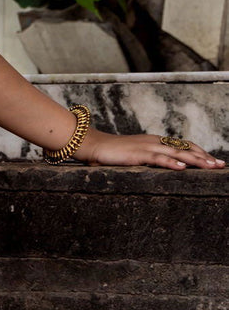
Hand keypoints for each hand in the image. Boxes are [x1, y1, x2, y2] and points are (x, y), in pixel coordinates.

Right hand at [75, 128, 224, 169]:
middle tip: (220, 165)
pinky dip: (172, 162)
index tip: (214, 162)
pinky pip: (158, 158)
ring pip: (177, 153)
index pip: (184, 145)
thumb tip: (165, 168)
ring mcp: (147, 147)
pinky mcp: (138, 154)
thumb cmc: (113, 153)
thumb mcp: (136, 155)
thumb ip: (150, 159)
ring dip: (196, 160)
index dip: (200, 153)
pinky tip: (183, 167)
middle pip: (186, 148)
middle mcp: (155, 142)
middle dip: (205, 157)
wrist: (94, 145)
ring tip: (210, 166)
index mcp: (156, 142)